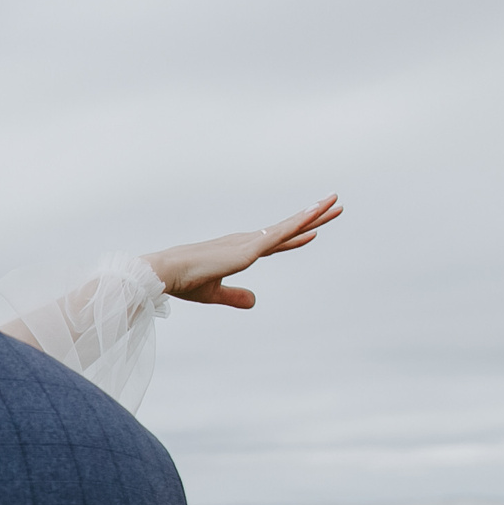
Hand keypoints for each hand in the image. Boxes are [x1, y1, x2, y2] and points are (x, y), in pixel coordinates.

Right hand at [143, 196, 340, 308]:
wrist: (167, 272)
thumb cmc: (184, 281)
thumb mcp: (214, 293)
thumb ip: (235, 296)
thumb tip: (255, 301)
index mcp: (240, 251)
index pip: (276, 242)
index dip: (296, 237)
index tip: (315, 230)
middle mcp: (247, 242)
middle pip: (288, 229)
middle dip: (313, 217)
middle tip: (336, 204)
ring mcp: (248, 244)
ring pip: (288, 227)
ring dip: (312, 215)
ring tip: (335, 202)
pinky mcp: (247, 250)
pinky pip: (277, 236)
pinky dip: (296, 227)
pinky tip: (313, 219)